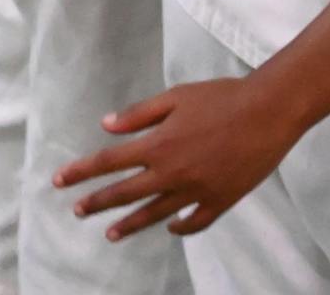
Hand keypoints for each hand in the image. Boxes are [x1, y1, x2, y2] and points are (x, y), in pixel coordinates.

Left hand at [56, 76, 299, 239]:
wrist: (270, 110)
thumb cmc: (223, 96)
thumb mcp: (177, 96)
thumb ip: (140, 114)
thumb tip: (106, 125)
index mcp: (158, 144)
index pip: (108, 163)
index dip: (81, 172)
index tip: (59, 181)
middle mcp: (171, 173)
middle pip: (124, 193)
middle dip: (96, 203)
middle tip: (77, 211)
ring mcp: (195, 191)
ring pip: (154, 214)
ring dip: (129, 224)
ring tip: (111, 233)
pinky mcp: (220, 200)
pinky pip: (194, 222)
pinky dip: (180, 228)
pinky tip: (171, 229)